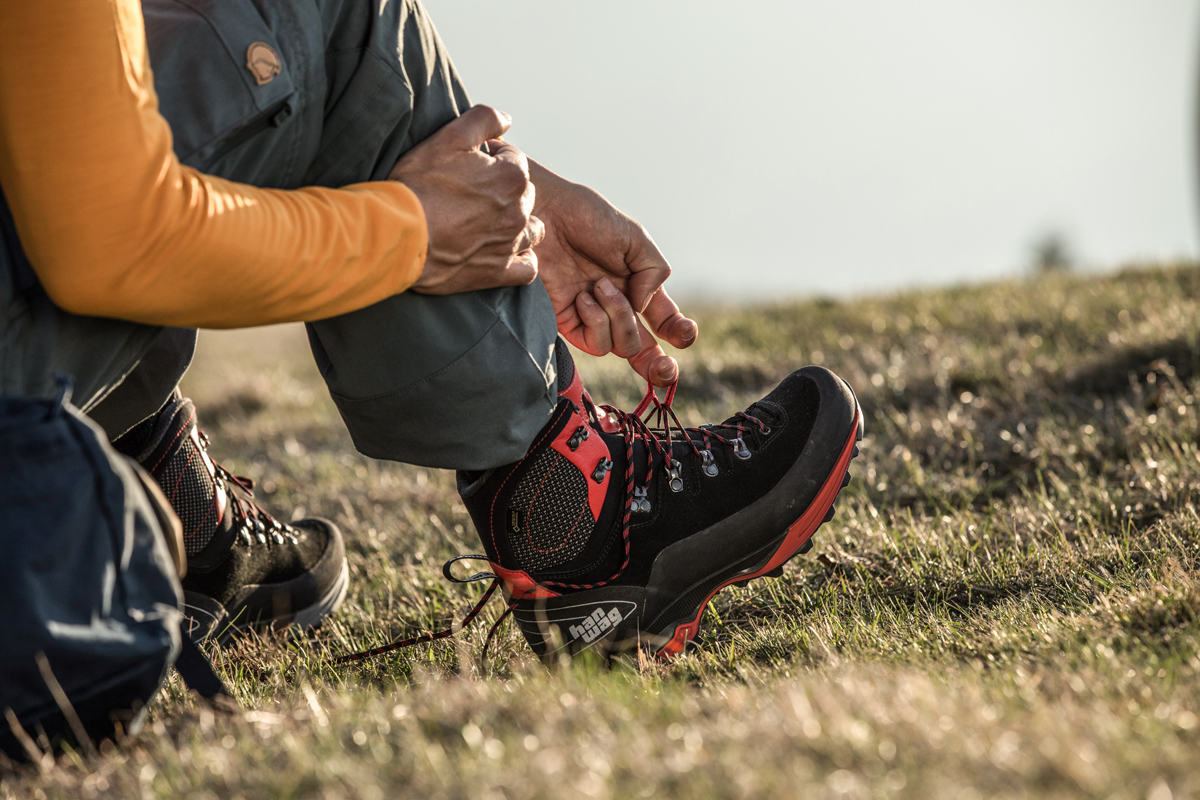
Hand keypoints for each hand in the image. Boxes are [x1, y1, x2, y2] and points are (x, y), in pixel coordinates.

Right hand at [388, 106, 543, 293]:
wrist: (398, 234)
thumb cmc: (419, 185)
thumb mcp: (449, 137)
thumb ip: (484, 120)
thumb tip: (507, 119)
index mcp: (511, 177)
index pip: (514, 161)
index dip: (492, 161)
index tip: (468, 168)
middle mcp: (517, 211)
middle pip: (524, 195)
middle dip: (505, 191)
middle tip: (472, 195)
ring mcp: (509, 243)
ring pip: (531, 230)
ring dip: (517, 224)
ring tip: (489, 224)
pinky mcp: (497, 272)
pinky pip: (527, 269)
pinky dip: (521, 261)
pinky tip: (506, 253)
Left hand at [529, 160, 697, 386]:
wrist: (547, 214)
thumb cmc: (588, 219)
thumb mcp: (636, 238)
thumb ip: (654, 272)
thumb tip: (643, 308)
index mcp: (639, 285)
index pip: (664, 320)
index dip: (679, 333)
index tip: (685, 333)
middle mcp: (618, 306)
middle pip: (644, 350)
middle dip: (659, 366)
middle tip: (665, 366)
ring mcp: (593, 317)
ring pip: (623, 347)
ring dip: (620, 317)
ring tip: (600, 285)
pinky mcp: (568, 322)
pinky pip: (596, 343)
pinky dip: (597, 320)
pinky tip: (585, 296)